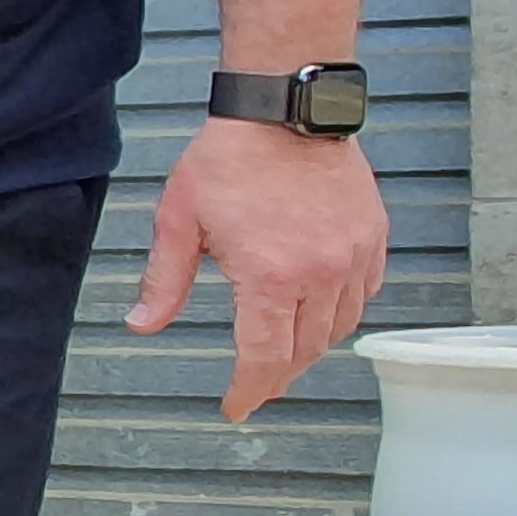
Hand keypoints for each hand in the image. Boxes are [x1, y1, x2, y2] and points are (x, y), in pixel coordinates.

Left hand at [131, 117, 386, 422]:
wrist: (284, 108)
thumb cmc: (230, 157)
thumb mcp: (180, 220)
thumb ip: (165, 280)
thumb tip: (143, 324)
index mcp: (270, 276)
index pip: (265, 359)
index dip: (250, 391)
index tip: (237, 407)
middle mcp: (320, 273)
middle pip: (305, 351)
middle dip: (277, 377)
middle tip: (256, 386)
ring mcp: (353, 256)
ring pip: (340, 328)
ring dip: (311, 348)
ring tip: (285, 355)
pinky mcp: (373, 237)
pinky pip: (365, 294)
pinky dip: (343, 313)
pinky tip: (322, 314)